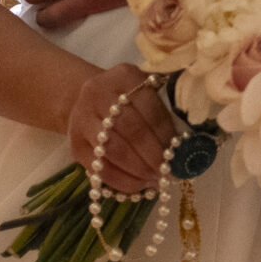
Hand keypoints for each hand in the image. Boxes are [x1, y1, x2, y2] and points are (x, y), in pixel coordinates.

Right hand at [65, 62, 179, 195]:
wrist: (85, 98)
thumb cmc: (128, 97)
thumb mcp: (145, 90)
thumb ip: (163, 112)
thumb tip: (185, 149)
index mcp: (124, 76)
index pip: (149, 108)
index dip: (166, 135)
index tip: (179, 154)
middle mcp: (98, 93)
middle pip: (130, 130)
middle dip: (153, 155)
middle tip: (167, 171)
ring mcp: (82, 119)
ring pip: (113, 151)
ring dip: (138, 170)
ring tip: (155, 180)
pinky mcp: (75, 145)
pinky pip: (99, 169)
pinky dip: (122, 181)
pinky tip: (138, 185)